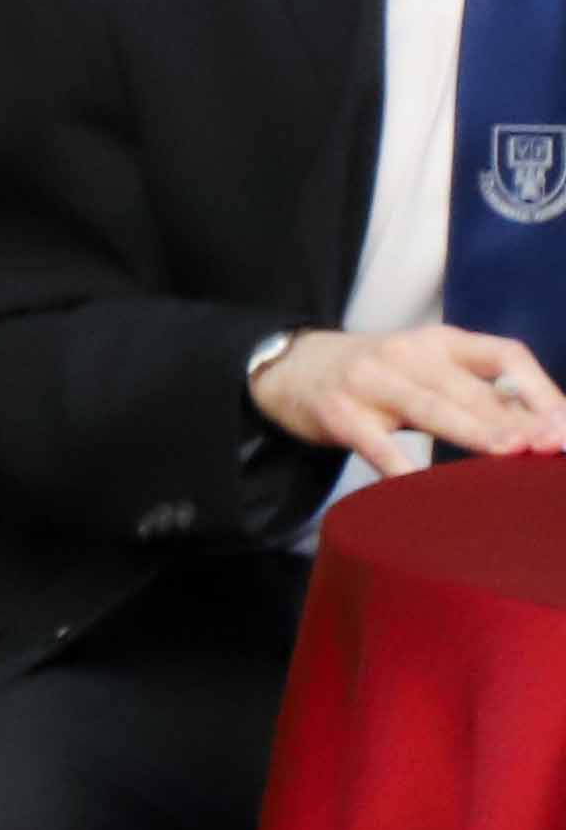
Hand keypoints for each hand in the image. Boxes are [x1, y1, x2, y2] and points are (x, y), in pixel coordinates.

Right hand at [248, 319, 564, 468]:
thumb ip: (477, 394)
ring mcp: (370, 382)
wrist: (290, 366)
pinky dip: (401, 466)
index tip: (565, 428)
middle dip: (517, 418)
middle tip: (553, 445)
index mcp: (440, 341)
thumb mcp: (427, 370)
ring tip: (512, 451)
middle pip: (471, 387)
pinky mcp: (339, 413)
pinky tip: (422, 487)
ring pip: (430, 407)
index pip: (504, 356)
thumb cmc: (377, 376)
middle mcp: (407, 353)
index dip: (542, 390)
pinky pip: (375, 443)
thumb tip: (545, 430)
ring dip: (474, 430)